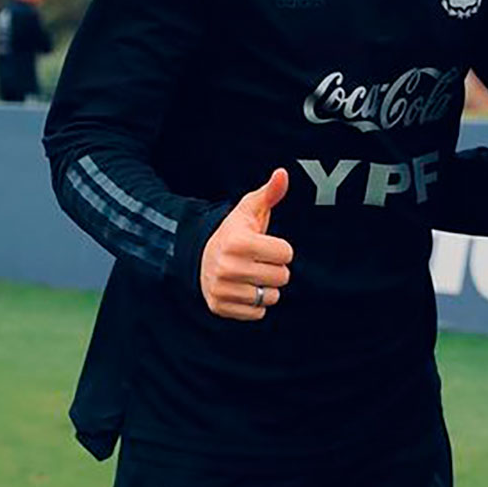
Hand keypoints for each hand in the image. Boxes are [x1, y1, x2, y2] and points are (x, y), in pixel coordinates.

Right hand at [198, 168, 293, 320]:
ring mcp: (222, 289)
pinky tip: (243, 289)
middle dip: (275, 269)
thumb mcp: (249, 210)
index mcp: (238, 242)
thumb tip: (282, 173)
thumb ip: (270, 193)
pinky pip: (258, 313)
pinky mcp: (220, 307)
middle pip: (282, 277)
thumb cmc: (234, 232)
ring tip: (250, 275)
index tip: (265, 245)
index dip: (280, 248)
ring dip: (266, 288)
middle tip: (258, 261)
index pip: (287, 253)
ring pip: (271, 297)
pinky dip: (255, 304)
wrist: (200, 256)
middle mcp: (227, 267)